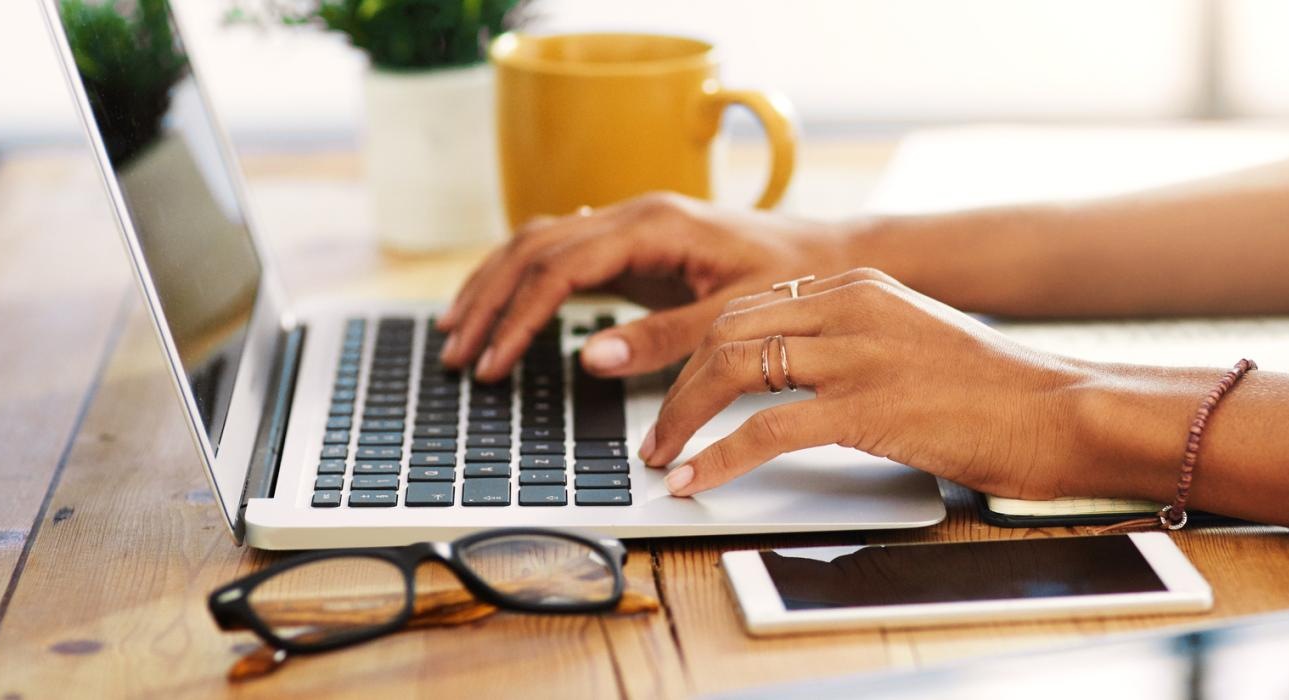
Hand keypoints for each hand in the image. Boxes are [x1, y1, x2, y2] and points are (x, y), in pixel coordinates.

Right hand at [437, 193, 849, 381]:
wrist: (832, 255)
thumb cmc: (794, 279)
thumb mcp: (734, 317)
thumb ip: (665, 338)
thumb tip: (592, 357)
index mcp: (654, 225)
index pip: (559, 267)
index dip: (517, 317)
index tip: (494, 363)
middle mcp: (634, 214)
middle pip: (532, 248)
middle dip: (488, 301)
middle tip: (457, 354)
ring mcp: (631, 225)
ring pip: (538, 243)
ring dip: (494, 286)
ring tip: (459, 332)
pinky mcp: (636, 244)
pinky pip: (562, 252)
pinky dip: (523, 279)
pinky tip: (501, 304)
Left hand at [643, 268, 1098, 499]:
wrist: (1060, 410)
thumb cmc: (996, 391)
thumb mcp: (914, 339)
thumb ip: (856, 341)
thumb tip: (794, 376)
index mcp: (860, 286)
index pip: (750, 306)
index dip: (697, 350)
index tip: (675, 389)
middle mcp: (851, 307)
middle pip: (728, 331)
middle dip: (677, 384)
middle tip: (656, 432)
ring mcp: (858, 353)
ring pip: (733, 369)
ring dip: (683, 418)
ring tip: (662, 457)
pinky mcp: (868, 406)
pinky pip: (765, 429)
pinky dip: (718, 457)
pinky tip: (695, 480)